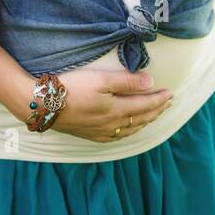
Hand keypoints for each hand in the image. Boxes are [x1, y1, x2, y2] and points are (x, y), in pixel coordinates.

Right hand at [47, 67, 173, 142]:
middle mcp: (113, 124)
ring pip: (131, 128)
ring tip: (155, 114)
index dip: (159, 99)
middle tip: (169, 103)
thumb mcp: (100, 78)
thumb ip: (126, 81)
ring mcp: (102, 132)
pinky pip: (118, 136)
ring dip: (146, 120)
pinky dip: (130, 130)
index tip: (171, 92)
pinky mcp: (91, 135)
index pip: (145, 104)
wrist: (44, 105)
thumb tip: (150, 82)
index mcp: (117, 109)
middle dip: (156, 110)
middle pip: (141, 118)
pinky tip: (130, 128)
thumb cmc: (72, 87)